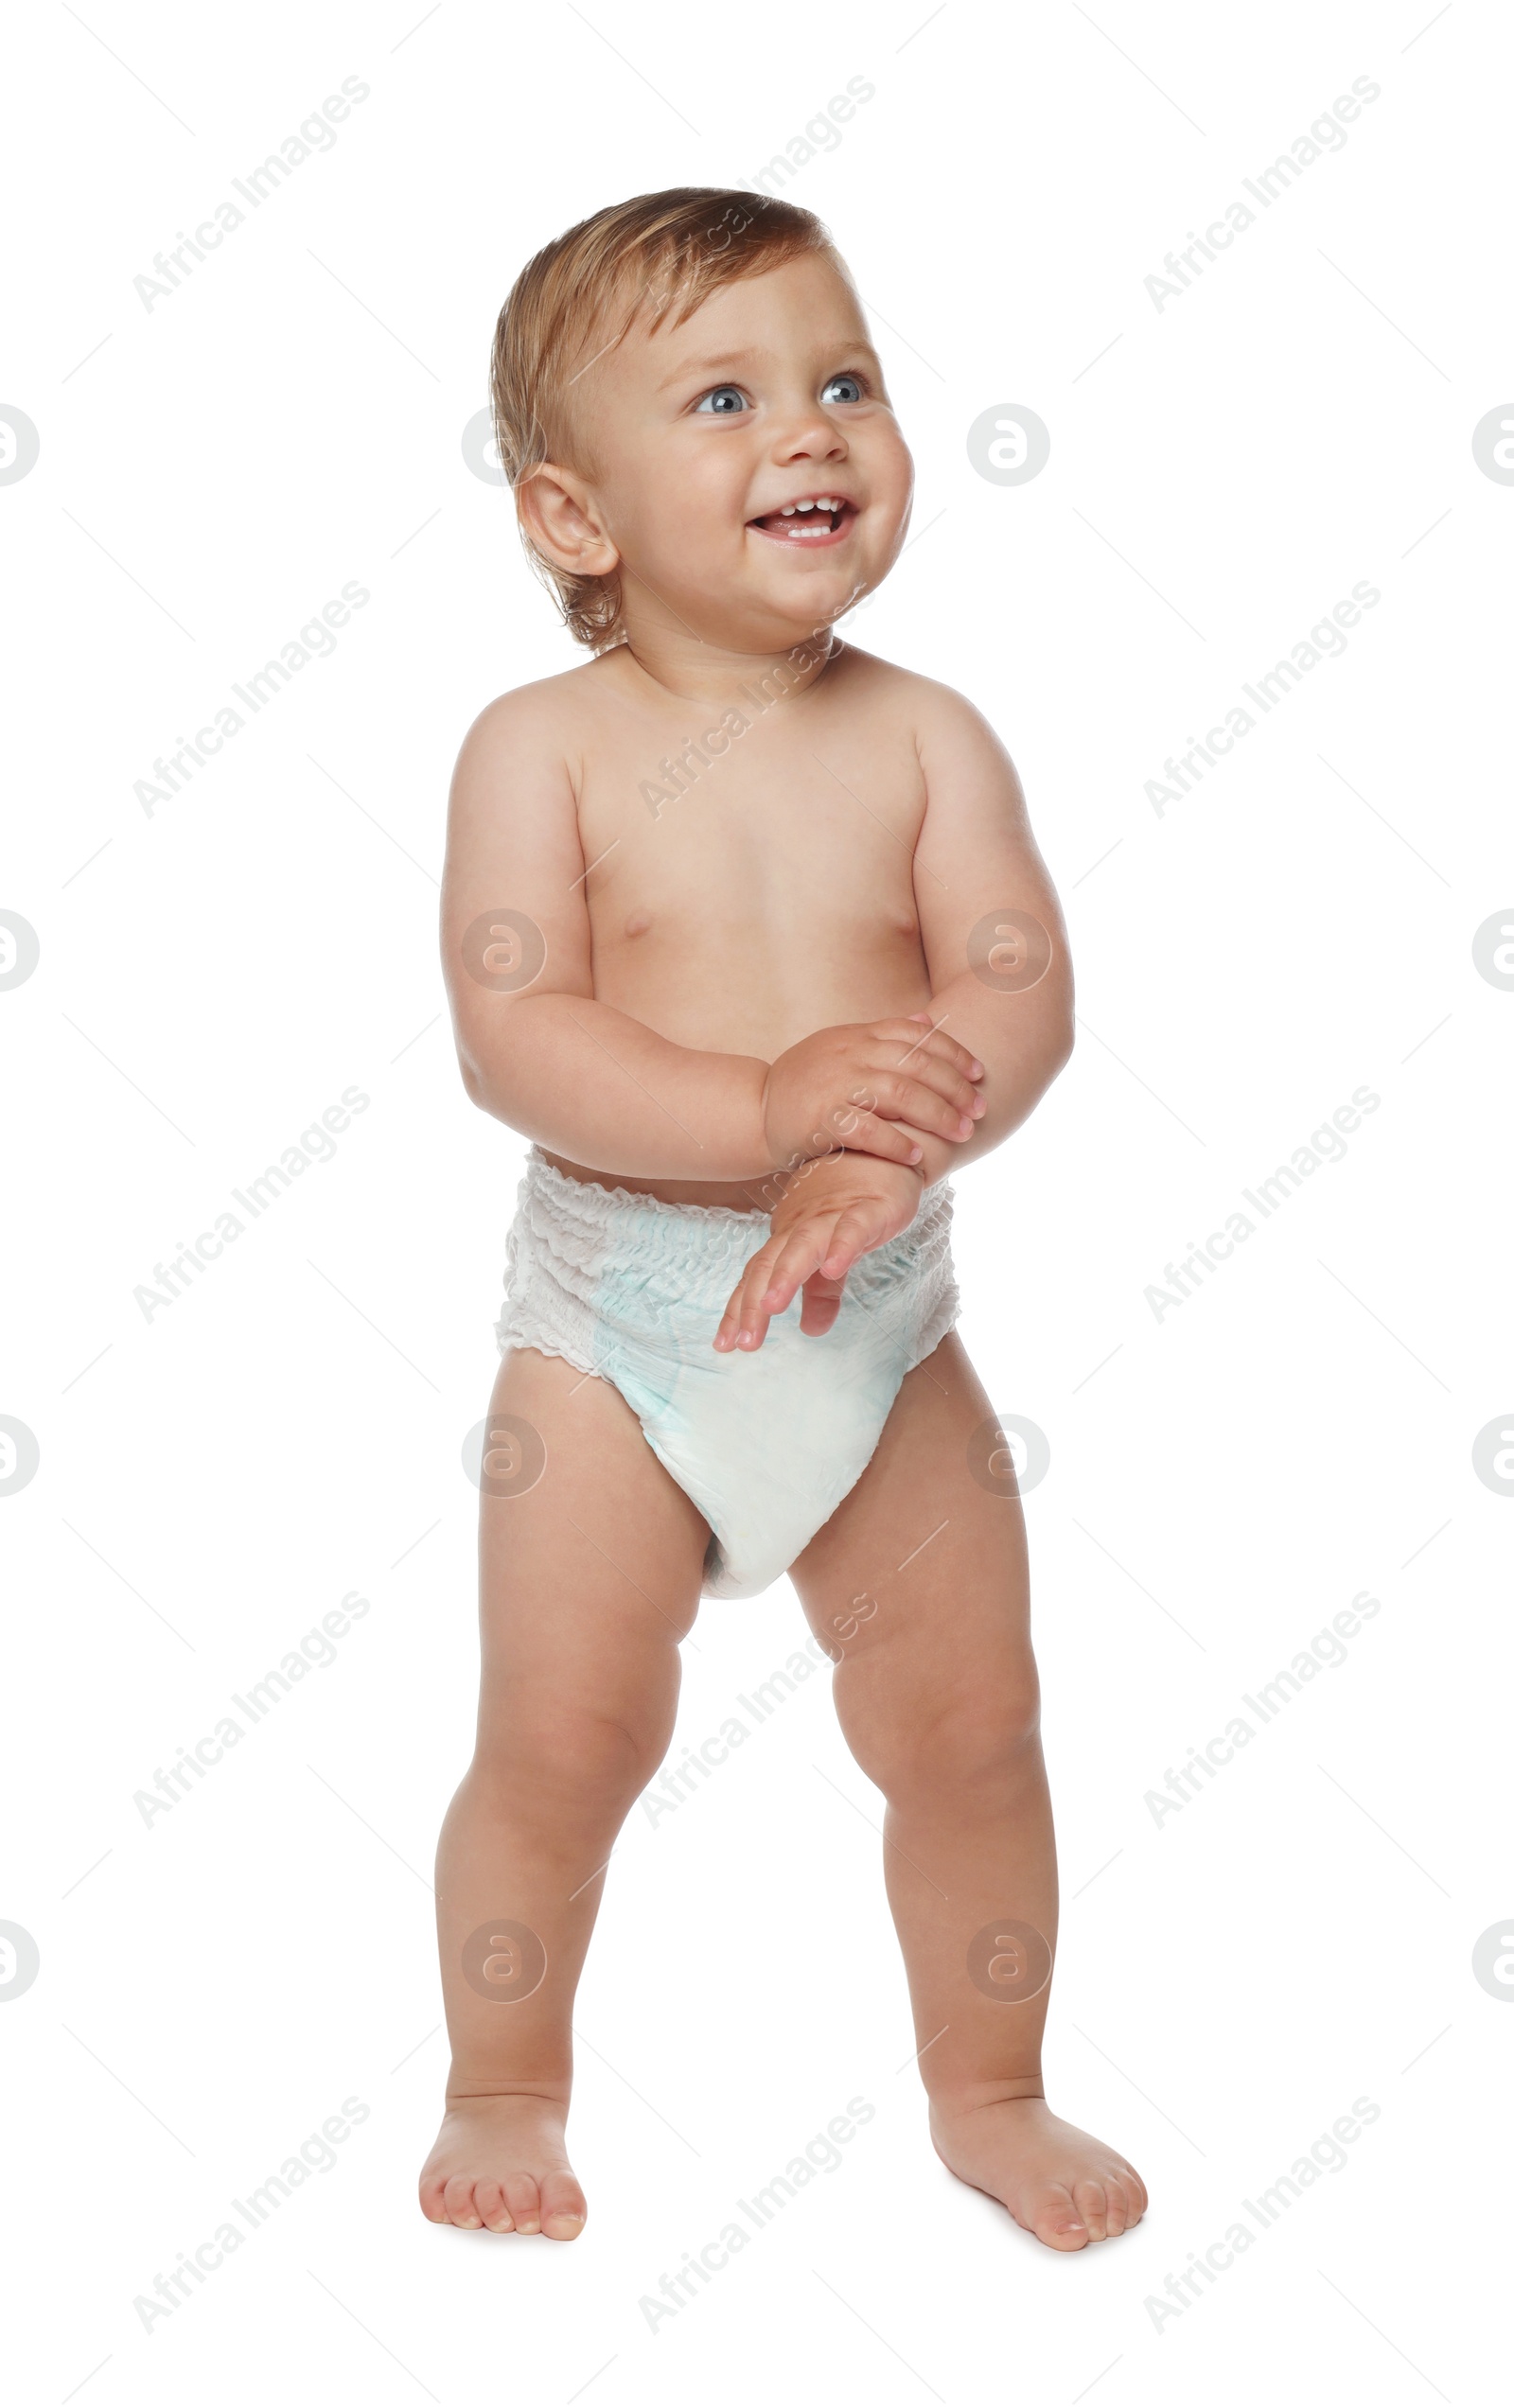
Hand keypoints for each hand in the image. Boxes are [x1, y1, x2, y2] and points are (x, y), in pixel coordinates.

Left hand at [714, 1151, 925, 1352]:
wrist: (886, 1153)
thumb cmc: (852, 1205)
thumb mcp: (834, 1257)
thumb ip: (822, 1293)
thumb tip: (810, 1330)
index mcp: (789, 1239)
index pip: (756, 1276)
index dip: (740, 1309)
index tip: (724, 1345)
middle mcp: (803, 1227)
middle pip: (771, 1264)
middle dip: (753, 1302)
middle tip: (744, 1341)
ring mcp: (833, 1215)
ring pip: (804, 1245)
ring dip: (786, 1274)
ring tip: (771, 1307)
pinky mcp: (869, 1209)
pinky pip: (852, 1227)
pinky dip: (842, 1245)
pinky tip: (834, 1268)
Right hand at [761, 1014, 983, 1173]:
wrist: (754, 1109)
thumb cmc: (805, 1082)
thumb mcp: (841, 1046)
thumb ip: (882, 1035)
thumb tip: (926, 1017)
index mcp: (858, 1034)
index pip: (916, 1035)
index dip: (953, 1053)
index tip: (979, 1073)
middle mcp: (849, 1054)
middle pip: (916, 1064)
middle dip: (955, 1088)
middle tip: (979, 1111)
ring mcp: (834, 1085)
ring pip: (899, 1094)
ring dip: (937, 1115)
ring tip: (961, 1134)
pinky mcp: (819, 1119)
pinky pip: (866, 1130)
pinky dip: (895, 1144)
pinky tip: (916, 1156)